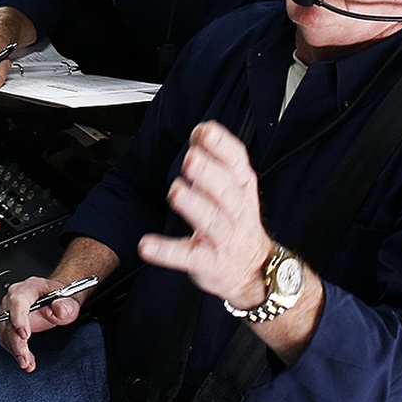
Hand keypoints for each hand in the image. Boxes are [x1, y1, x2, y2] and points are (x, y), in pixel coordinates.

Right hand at [0, 275, 85, 372]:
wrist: (57, 300)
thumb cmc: (60, 299)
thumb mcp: (69, 301)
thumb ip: (65, 305)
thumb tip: (58, 309)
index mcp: (29, 288)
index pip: (18, 301)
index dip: (19, 318)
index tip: (25, 335)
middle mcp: (14, 298)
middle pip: (8, 320)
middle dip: (16, 342)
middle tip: (25, 358)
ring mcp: (9, 310)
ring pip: (5, 332)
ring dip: (15, 350)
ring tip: (27, 363)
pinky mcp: (8, 323)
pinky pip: (6, 338)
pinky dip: (14, 351)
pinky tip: (25, 359)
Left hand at [136, 122, 273, 308]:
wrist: (254, 270)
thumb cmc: (237, 223)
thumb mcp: (237, 188)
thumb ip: (218, 160)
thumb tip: (200, 131)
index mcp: (242, 188)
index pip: (238, 163)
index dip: (222, 146)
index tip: (204, 132)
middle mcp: (236, 210)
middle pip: (225, 190)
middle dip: (208, 173)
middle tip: (191, 160)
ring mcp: (223, 237)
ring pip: (210, 220)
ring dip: (193, 204)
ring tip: (176, 191)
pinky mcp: (207, 262)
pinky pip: (187, 256)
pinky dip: (166, 251)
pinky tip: (148, 245)